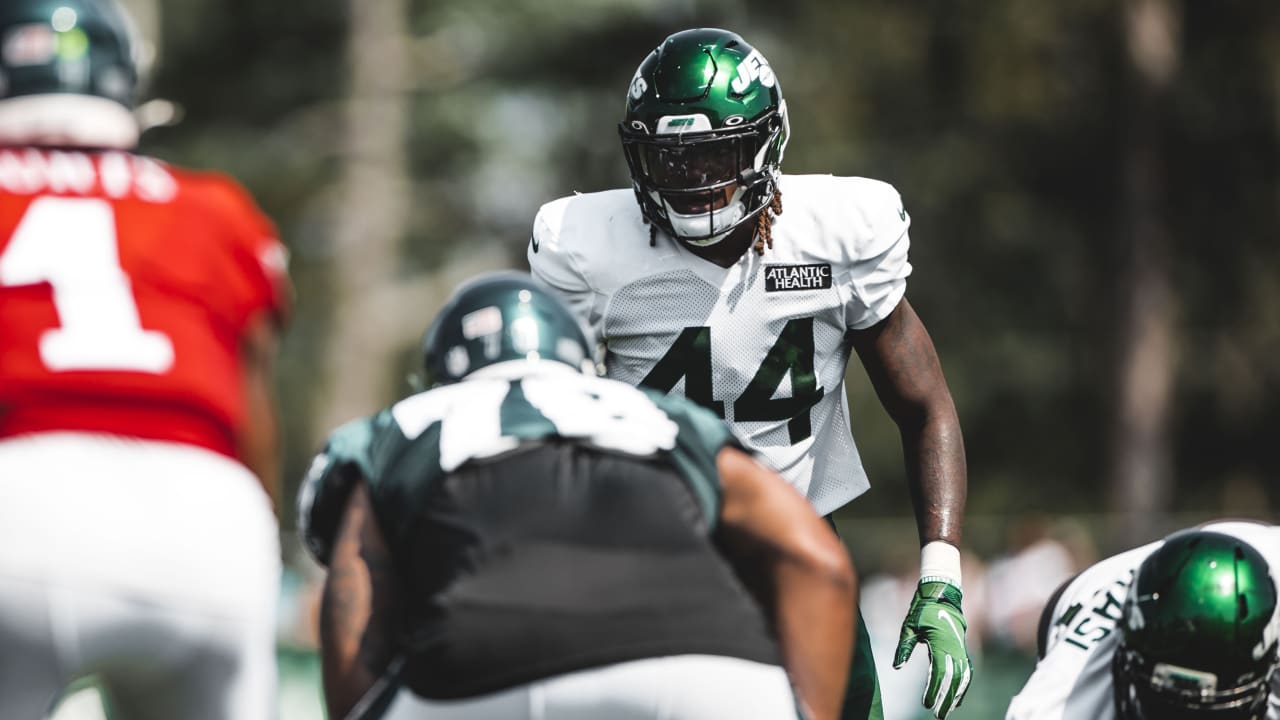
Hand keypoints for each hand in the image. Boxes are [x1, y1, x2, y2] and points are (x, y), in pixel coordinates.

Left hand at [893, 580, 971, 718]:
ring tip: (947, 711)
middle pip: (953, 679)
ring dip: (956, 696)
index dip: (933, 690)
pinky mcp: (962, 649)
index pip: (939, 672)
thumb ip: (904, 647)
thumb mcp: (909, 626)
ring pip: (963, 677)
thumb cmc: (922, 610)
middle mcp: (954, 648)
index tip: (926, 704)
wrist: (941, 595)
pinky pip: (967, 671)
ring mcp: (961, 649)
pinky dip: (964, 686)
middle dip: (946, 699)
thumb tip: (897, 667)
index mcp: (940, 642)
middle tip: (938, 716)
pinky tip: (958, 699)